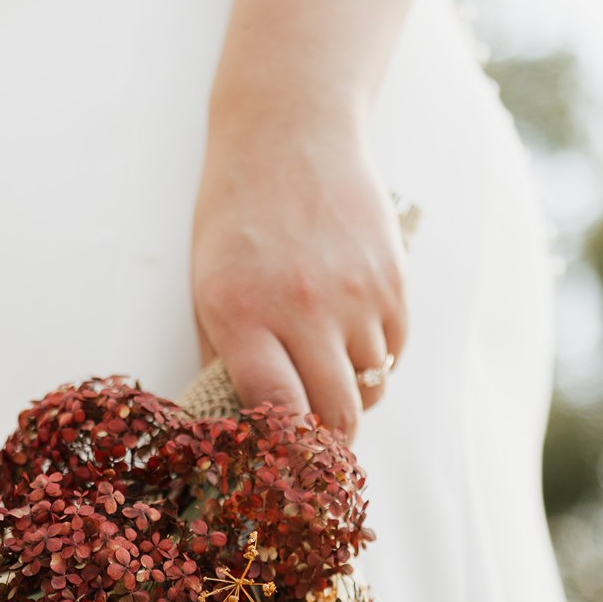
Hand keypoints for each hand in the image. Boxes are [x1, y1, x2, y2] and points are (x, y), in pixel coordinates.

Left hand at [192, 101, 407, 437]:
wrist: (290, 133)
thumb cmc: (236, 220)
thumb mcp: (207, 290)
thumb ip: (224, 361)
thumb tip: (243, 430)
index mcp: (243, 315)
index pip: (279, 413)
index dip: (287, 452)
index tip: (286, 468)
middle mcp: (303, 308)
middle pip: (337, 413)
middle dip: (329, 443)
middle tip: (319, 451)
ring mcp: (355, 294)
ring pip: (371, 387)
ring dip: (354, 396)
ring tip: (330, 377)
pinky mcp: (393, 279)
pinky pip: (395, 352)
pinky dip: (378, 361)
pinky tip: (352, 339)